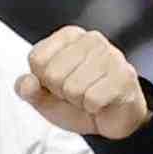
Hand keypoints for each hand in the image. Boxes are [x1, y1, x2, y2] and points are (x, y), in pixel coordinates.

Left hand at [17, 25, 148, 140]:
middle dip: (61, 92)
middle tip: (76, 92)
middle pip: (53, 74)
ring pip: (73, 88)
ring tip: (90, 95)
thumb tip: (27, 82)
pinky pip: (92, 99)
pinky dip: (93, 107)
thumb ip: (27, 89)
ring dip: (78, 100)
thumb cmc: (77, 100)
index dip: (43, 80)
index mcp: (69, 36)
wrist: (112, 117)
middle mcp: (92, 39)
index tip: (58, 83)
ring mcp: (112, 55)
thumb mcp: (44, 97)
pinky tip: (102, 101)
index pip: (37, 59)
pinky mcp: (125, 76)